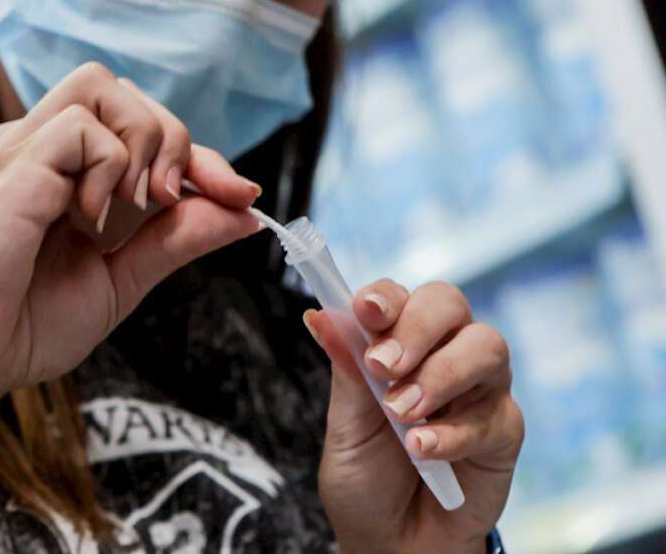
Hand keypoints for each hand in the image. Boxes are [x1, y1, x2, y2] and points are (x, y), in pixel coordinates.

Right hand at [0, 62, 260, 419]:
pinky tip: (90, 221)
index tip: (240, 195)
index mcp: (61, 171)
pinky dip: (107, 169)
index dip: (197, 153)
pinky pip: (79, 128)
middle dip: (173, 139)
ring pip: (101, 87)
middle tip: (168, 202)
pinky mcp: (9, 166)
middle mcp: (37, 148)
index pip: (140, 126)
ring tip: (130, 209)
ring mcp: (19, 151)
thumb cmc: (27, 324)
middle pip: (122, 90)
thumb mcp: (123, 279)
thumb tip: (247, 213)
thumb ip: (178, 239)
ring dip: (141, 143)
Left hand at [307, 280, 523, 553]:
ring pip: (486, 346)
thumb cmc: (366, 479)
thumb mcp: (344, 427)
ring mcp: (479, 388)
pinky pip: (493, 414)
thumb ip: (345, 371)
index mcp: (398, 343)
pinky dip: (453, 431)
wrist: (391, 543)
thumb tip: (320, 315)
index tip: (365, 311)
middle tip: (383, 368)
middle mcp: (443, 353)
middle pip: (448, 304)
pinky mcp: (504, 430)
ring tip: (402, 412)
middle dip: (415, 329)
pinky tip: (424, 450)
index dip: (385, 296)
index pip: (400, 297)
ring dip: (440, 374)